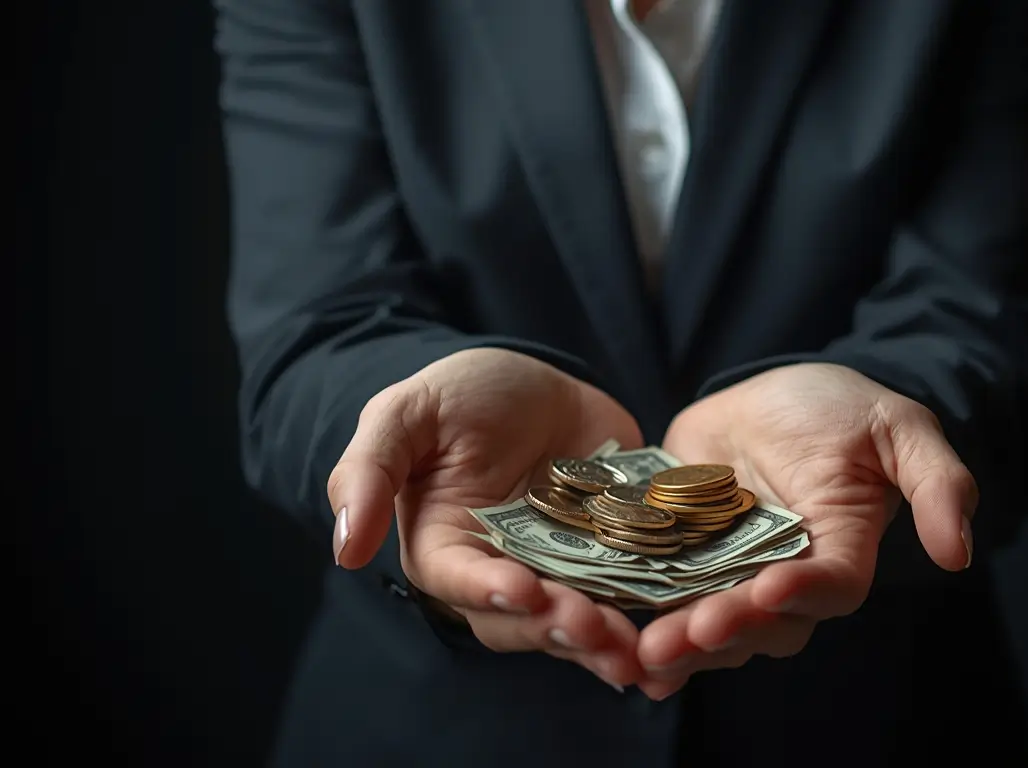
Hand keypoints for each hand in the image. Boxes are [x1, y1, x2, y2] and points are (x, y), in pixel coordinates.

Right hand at [327, 348, 645, 691]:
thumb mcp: (406, 413)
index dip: (489, 591)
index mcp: (445, 547)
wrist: (535, 378)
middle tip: (599, 628)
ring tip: (642, 645)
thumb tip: (343, 549)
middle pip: (526, 617)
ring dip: (609, 638)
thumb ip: (368, 473)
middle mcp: (502, 571)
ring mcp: (560, 568)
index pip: (460, 582)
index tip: (523, 589)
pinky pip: (631, 593)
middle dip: (561, 626)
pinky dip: (653, 612)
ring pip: (581, 618)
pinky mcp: (612, 556)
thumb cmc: (458, 393)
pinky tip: (685, 620)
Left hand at [636, 363, 977, 698]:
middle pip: (760, 623)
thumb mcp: (901, 429)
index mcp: (840, 550)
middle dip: (721, 632)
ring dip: (678, 644)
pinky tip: (613, 646)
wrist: (778, 391)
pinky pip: (664, 595)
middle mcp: (785, 574)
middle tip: (680, 640)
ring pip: (710, 623)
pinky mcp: (683, 553)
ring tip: (643, 654)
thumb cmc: (848, 409)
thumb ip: (937, 483)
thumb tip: (959, 552)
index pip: (828, 586)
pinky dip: (642, 622)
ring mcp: (731, 568)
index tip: (769, 590)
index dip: (801, 594)